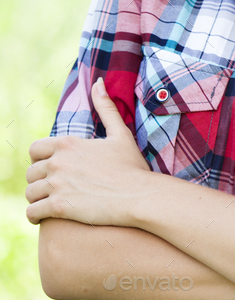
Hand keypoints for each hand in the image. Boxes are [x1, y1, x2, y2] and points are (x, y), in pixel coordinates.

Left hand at [25, 78, 151, 225]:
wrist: (140, 195)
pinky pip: (32, 212)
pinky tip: (43, 216)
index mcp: (68, 143)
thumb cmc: (132, 166)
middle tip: (51, 187)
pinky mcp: (59, 207)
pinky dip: (34, 215)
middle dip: (39, 180)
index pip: (35, 149)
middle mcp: (58, 162)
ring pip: (30, 193)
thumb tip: (99, 83)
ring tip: (47, 202)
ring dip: (36, 198)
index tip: (50, 168)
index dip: (40, 159)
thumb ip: (106, 108)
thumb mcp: (120, 133)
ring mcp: (57, 185)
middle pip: (31, 172)